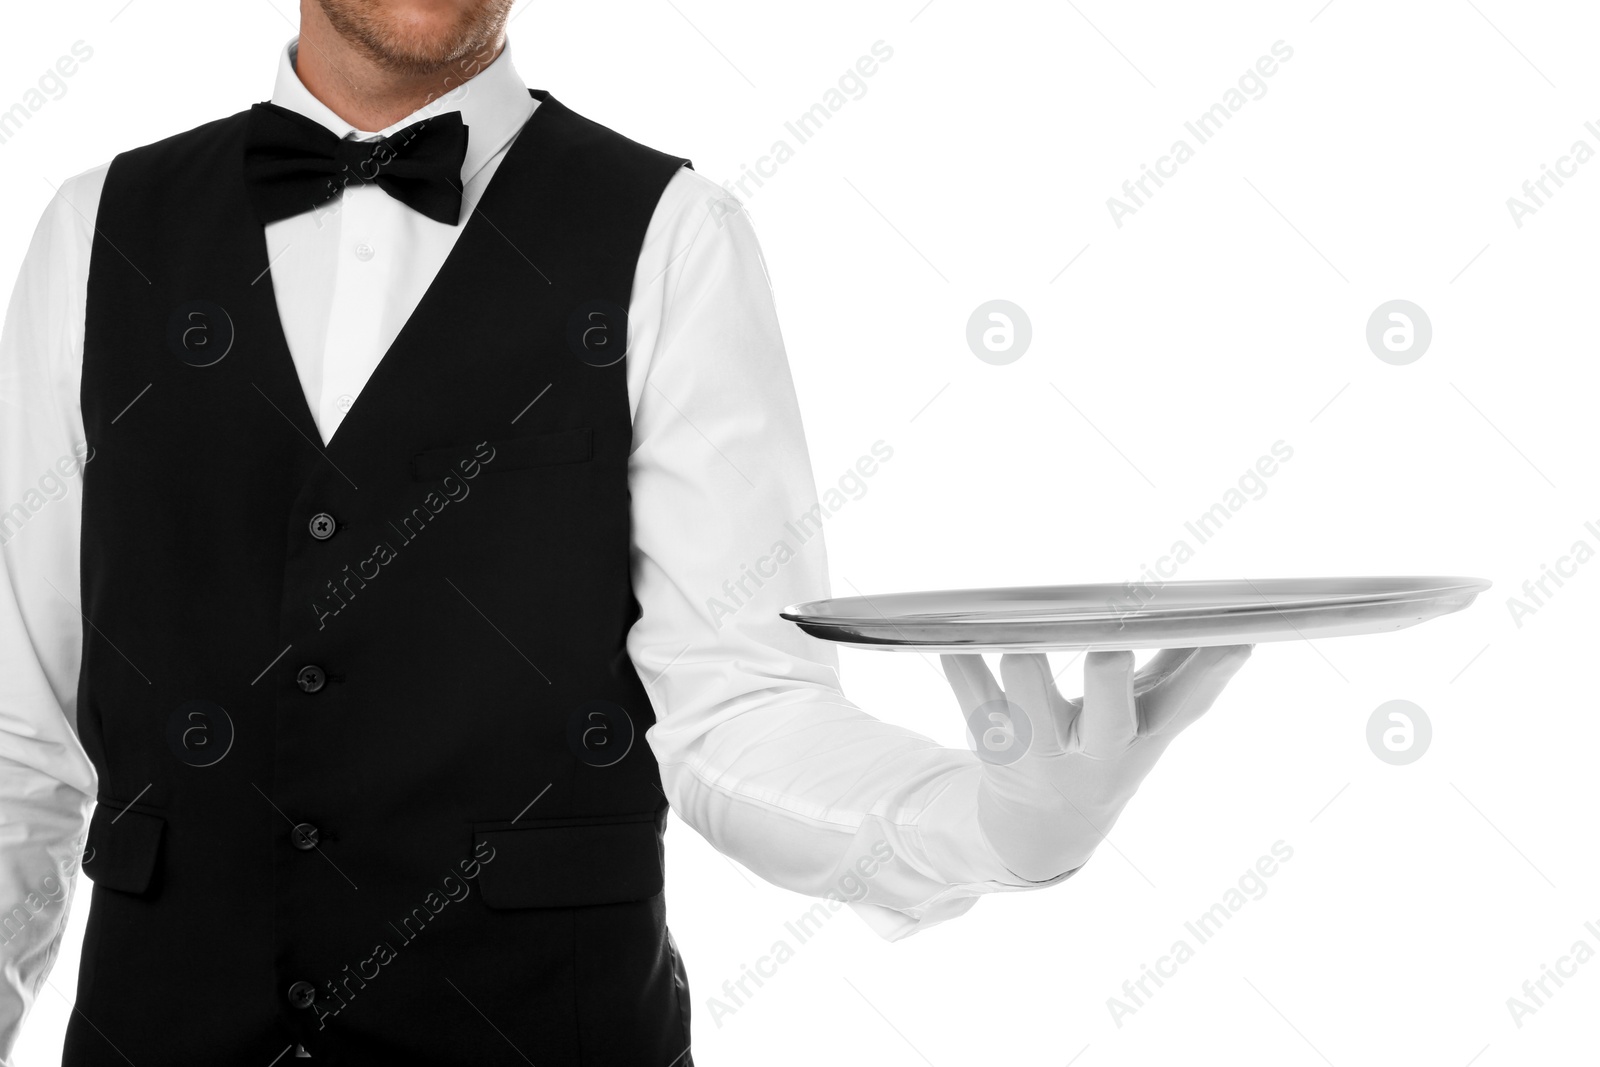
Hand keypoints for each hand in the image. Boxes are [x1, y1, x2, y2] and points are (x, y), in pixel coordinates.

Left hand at [940, 645, 1252, 882]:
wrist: (1044, 827)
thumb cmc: (1106, 748)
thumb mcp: (1151, 723)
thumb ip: (1188, 671)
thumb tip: (1236, 622)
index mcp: (1142, 738)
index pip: (1187, 705)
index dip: (1211, 673)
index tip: (1234, 637)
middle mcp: (1095, 750)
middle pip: (1109, 716)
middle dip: (1109, 680)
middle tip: (1110, 646)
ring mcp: (1040, 750)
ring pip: (1030, 698)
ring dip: (1025, 661)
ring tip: (1022, 623)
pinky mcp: (992, 744)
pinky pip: (970, 696)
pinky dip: (961, 664)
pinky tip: (954, 635)